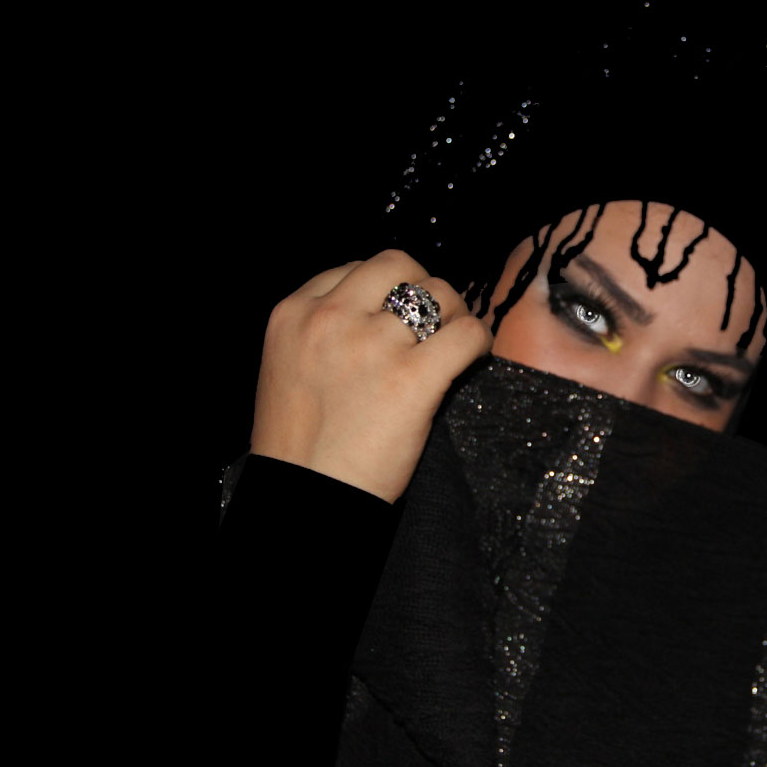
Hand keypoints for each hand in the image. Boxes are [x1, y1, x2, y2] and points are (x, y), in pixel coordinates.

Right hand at [250, 249, 492, 501]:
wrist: (306, 499)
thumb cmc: (300, 449)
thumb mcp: (289, 368)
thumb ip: (323, 333)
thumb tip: (378, 316)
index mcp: (293, 314)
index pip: (353, 269)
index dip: (385, 289)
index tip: (398, 313)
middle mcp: (330, 318)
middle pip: (398, 266)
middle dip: (424, 287)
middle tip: (436, 319)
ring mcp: (372, 344)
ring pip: (439, 294)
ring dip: (456, 313)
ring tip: (456, 340)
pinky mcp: (412, 377)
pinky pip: (466, 333)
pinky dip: (478, 341)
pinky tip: (474, 358)